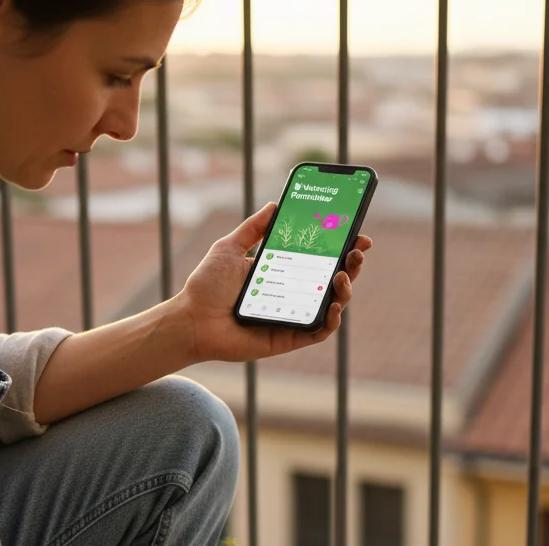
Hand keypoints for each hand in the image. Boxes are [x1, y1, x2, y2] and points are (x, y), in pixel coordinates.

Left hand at [171, 202, 372, 363]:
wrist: (191, 320)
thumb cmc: (206, 287)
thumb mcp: (229, 248)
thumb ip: (252, 229)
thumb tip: (275, 205)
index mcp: (283, 271)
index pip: (321, 257)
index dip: (343, 246)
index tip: (357, 234)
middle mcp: (292, 293)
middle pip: (333, 279)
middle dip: (352, 264)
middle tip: (356, 251)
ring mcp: (293, 316)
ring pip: (333, 305)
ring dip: (346, 289)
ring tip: (342, 275)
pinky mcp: (289, 337)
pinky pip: (319, 331)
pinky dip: (332, 320)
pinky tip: (334, 306)